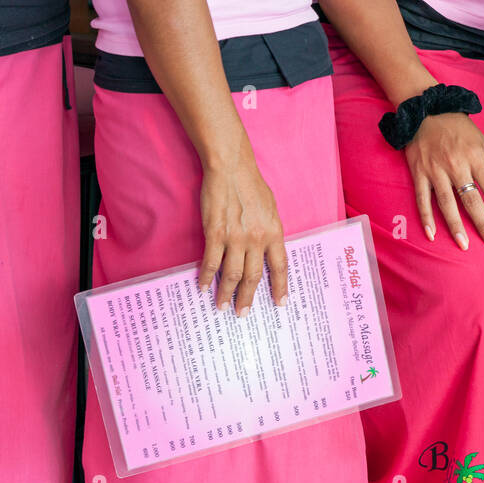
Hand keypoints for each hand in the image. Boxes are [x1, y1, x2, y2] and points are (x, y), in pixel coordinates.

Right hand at [198, 128, 286, 313]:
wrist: (231, 168)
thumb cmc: (252, 185)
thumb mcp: (271, 208)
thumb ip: (270, 231)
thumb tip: (267, 250)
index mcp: (274, 232)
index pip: (279, 266)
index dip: (279, 287)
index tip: (280, 304)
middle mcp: (257, 238)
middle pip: (253, 276)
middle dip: (248, 298)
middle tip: (243, 314)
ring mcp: (235, 237)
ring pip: (232, 274)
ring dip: (227, 293)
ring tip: (222, 307)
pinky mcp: (215, 233)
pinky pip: (211, 262)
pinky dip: (207, 277)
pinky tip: (203, 287)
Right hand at [404, 112, 483, 250]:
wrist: (426, 111)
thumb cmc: (459, 129)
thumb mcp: (483, 143)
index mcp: (475, 156)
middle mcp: (456, 164)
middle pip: (471, 199)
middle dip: (483, 224)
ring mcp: (435, 170)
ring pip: (447, 203)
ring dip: (456, 226)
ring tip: (464, 246)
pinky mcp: (418, 172)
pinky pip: (422, 199)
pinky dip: (426, 217)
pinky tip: (431, 234)